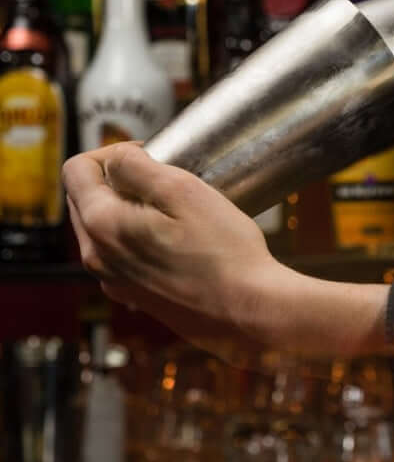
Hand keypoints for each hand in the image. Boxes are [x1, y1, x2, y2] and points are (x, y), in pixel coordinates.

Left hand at [62, 143, 386, 358]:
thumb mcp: (182, 190)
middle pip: (86, 198)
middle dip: (117, 178)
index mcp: (103, 225)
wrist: (249, 310)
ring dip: (129, 207)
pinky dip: (139, 235)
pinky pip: (123, 254)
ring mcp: (116, 281)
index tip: (146, 153)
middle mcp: (99, 258)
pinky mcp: (136, 295)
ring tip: (173, 206)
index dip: (110, 151)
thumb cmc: (223, 252)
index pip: (77, 170)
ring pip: (104, 227)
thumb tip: (117, 156)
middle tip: (162, 176)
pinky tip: (175, 238)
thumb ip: (137, 166)